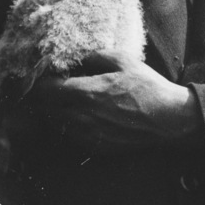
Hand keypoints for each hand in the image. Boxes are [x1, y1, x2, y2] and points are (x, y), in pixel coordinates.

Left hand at [30, 53, 200, 151]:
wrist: (168, 121)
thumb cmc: (148, 88)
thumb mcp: (123, 61)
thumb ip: (94, 56)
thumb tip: (76, 57)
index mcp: (85, 92)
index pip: (44, 89)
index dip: (35, 81)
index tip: (37, 74)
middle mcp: (81, 116)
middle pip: (43, 109)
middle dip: (39, 97)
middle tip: (43, 86)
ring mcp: (87, 135)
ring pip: (54, 124)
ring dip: (52, 111)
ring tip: (59, 100)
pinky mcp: (95, 147)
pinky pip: (69, 136)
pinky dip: (66, 125)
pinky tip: (77, 116)